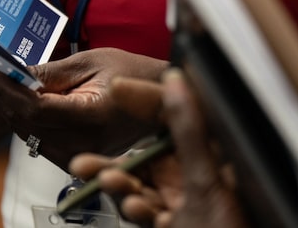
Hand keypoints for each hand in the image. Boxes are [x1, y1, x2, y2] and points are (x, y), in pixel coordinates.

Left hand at [0, 47, 167, 168]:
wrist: (157, 101)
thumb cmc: (131, 75)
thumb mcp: (91, 62)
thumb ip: (51, 71)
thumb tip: (15, 72)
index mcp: (92, 116)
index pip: (34, 108)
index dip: (7, 89)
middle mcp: (84, 143)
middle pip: (25, 124)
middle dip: (1, 95)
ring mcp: (79, 155)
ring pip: (27, 134)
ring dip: (9, 107)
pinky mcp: (75, 158)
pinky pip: (38, 140)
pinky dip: (24, 119)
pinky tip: (19, 98)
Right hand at [71, 71, 247, 227]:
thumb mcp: (206, 180)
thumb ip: (188, 131)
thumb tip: (176, 83)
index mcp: (213, 154)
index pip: (173, 114)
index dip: (144, 99)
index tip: (116, 89)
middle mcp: (197, 173)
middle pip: (146, 151)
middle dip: (113, 154)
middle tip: (85, 157)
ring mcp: (182, 200)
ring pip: (138, 182)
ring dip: (116, 181)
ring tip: (102, 179)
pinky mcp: (171, 222)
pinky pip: (143, 208)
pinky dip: (132, 206)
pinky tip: (133, 207)